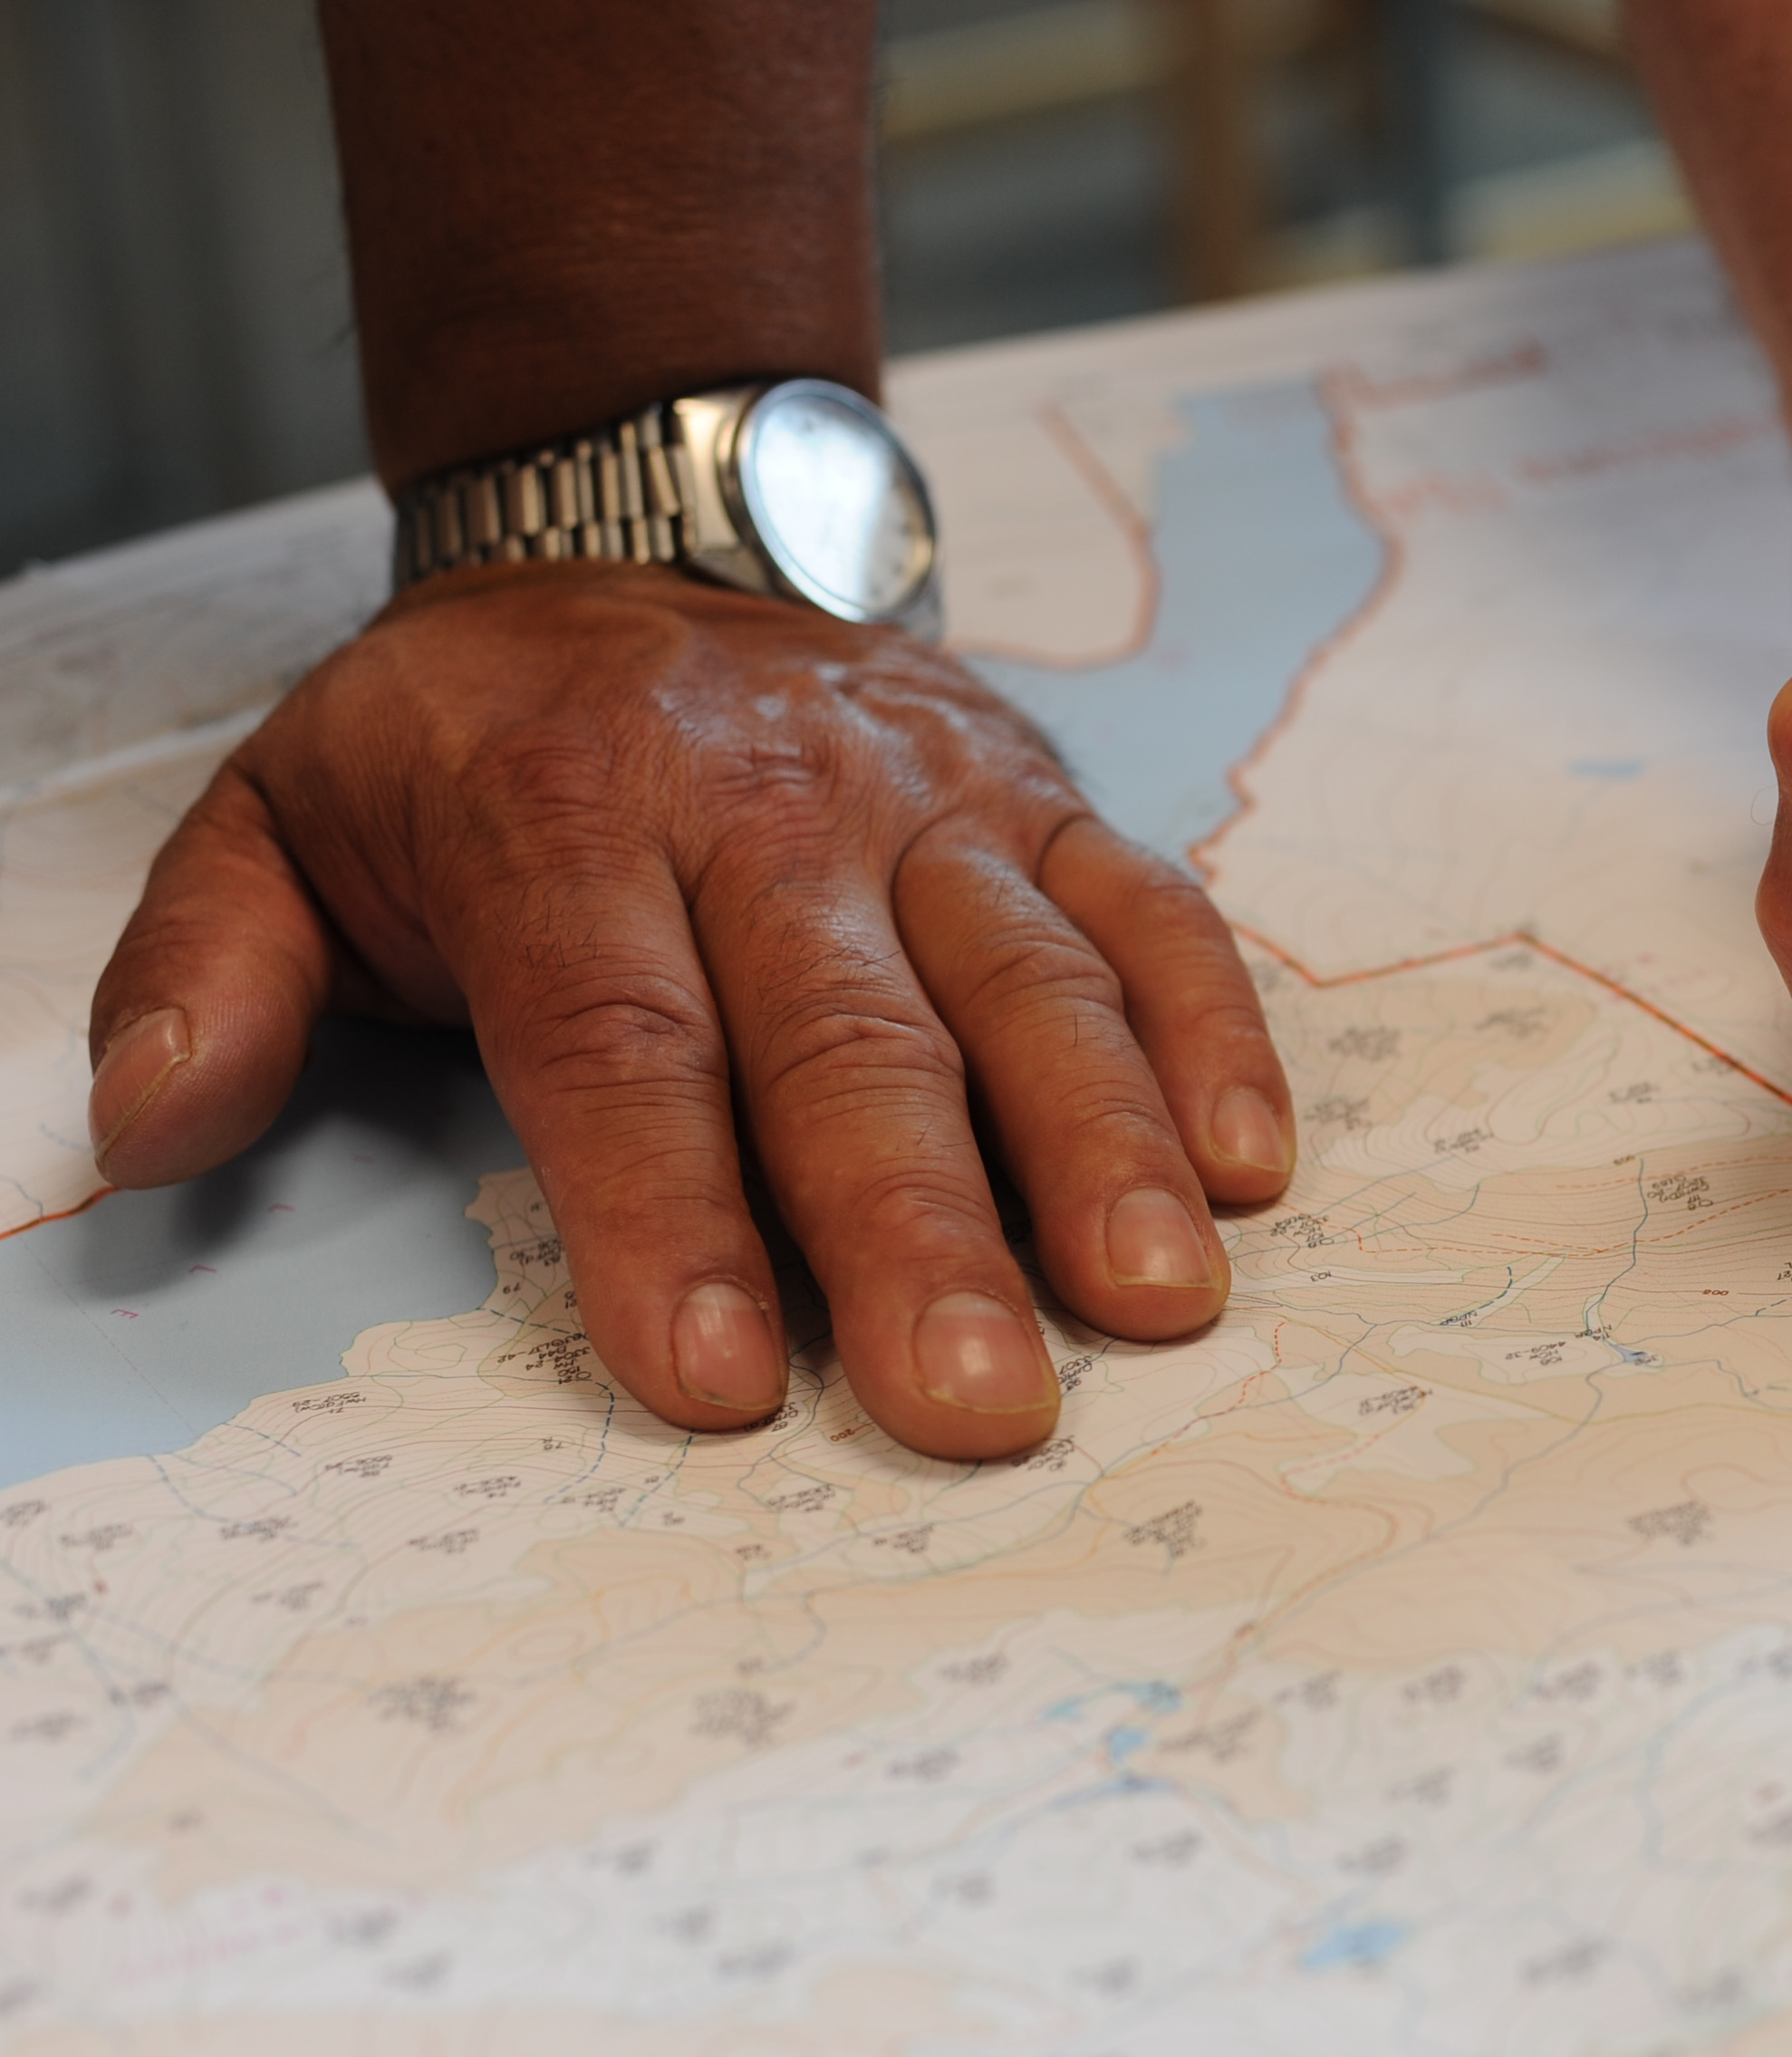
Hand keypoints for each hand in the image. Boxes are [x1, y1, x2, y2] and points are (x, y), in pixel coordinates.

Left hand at [83, 565, 1293, 1462]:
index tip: (717, 1378)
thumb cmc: (478, 739)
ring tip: (1152, 1303)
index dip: (669, 1213)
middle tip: (975, 1398)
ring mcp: (934, 805)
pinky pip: (1154, 911)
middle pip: (854, 1038)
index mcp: (568, 817)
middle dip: (920, 1228)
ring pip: (1032, 980)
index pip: (622, 1040)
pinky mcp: (1051, 803)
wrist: (651, 529)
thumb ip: (206, 967)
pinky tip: (1250, 1168)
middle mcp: (770, 807)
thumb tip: (147, 1124)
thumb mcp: (284, 814)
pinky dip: (1216, 1032)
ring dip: (1104, 1147)